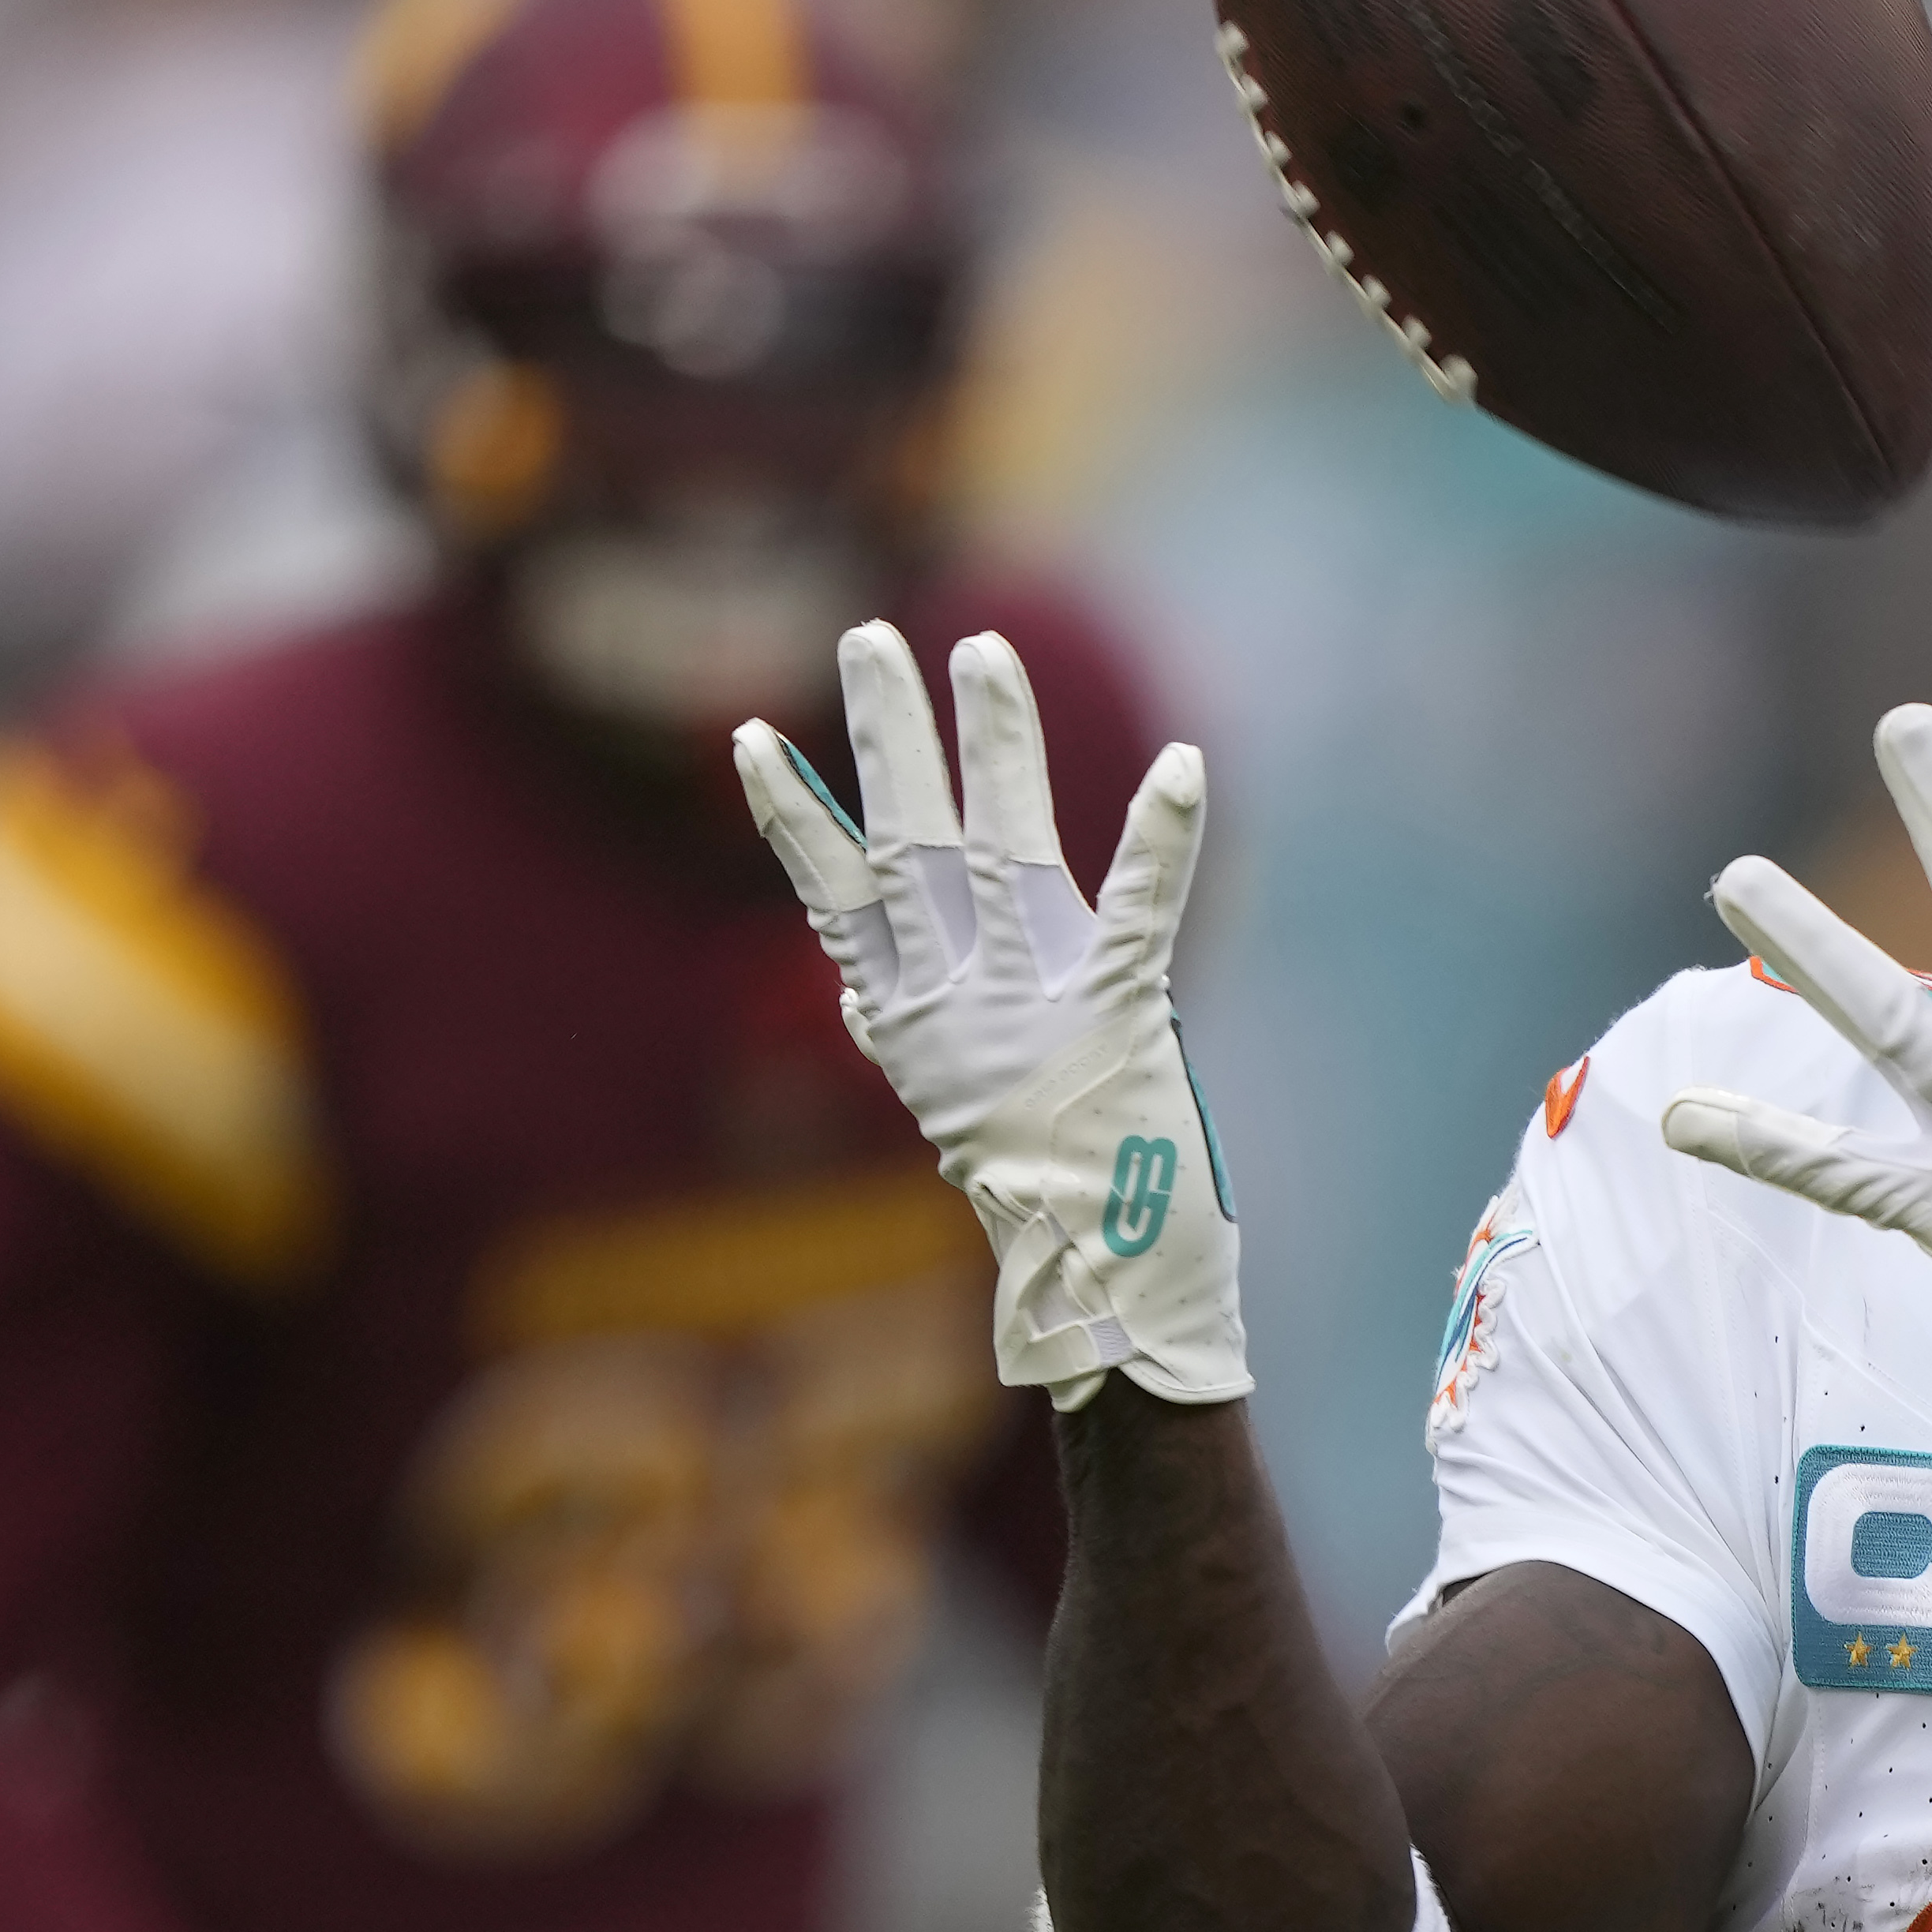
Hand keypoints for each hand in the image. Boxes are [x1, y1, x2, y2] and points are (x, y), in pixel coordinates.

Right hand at [737, 625, 1247, 1408]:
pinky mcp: (1121, 1019)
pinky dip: (1162, 837)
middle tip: (868, 638)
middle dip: (888, 738)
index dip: (794, 818)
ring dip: (993, 746)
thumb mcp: (955, 1106)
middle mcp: (959, 1006)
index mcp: (919, 1024)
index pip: (838, 902)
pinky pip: (1143, 909)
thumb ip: (909, 1032)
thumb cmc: (1043, 1199)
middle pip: (911, 846)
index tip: (748, 738)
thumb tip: (858, 990)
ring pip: (1001, 848)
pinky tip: (1182, 767)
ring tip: (980, 651)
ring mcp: (1033, 1010)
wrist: (1106, 1293)